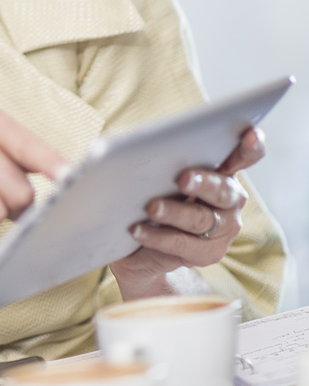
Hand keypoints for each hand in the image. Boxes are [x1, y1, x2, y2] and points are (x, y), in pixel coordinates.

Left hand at [110, 126, 264, 297]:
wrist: (146, 244)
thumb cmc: (156, 192)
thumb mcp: (162, 172)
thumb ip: (166, 159)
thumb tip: (143, 145)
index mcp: (224, 170)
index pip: (244, 157)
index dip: (250, 147)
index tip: (251, 135)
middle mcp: (231, 199)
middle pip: (221, 190)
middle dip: (202, 183)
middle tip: (182, 179)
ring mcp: (224, 229)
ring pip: (201, 219)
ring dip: (174, 212)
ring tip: (151, 207)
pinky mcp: (209, 253)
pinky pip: (183, 244)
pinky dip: (158, 236)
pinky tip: (138, 230)